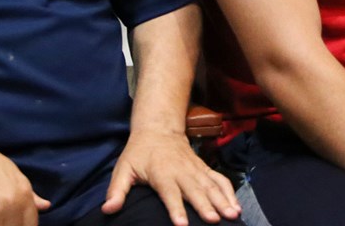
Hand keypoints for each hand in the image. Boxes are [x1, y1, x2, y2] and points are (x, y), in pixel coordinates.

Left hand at [102, 129, 239, 224]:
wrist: (158, 129)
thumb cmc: (139, 153)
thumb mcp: (123, 169)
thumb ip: (117, 190)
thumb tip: (108, 210)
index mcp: (161, 173)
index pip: (169, 193)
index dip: (176, 208)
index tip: (182, 225)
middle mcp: (181, 171)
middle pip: (195, 190)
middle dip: (206, 205)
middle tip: (216, 220)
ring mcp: (195, 169)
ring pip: (211, 185)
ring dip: (223, 199)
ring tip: (233, 215)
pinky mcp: (203, 169)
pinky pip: (219, 179)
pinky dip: (229, 191)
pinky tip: (236, 206)